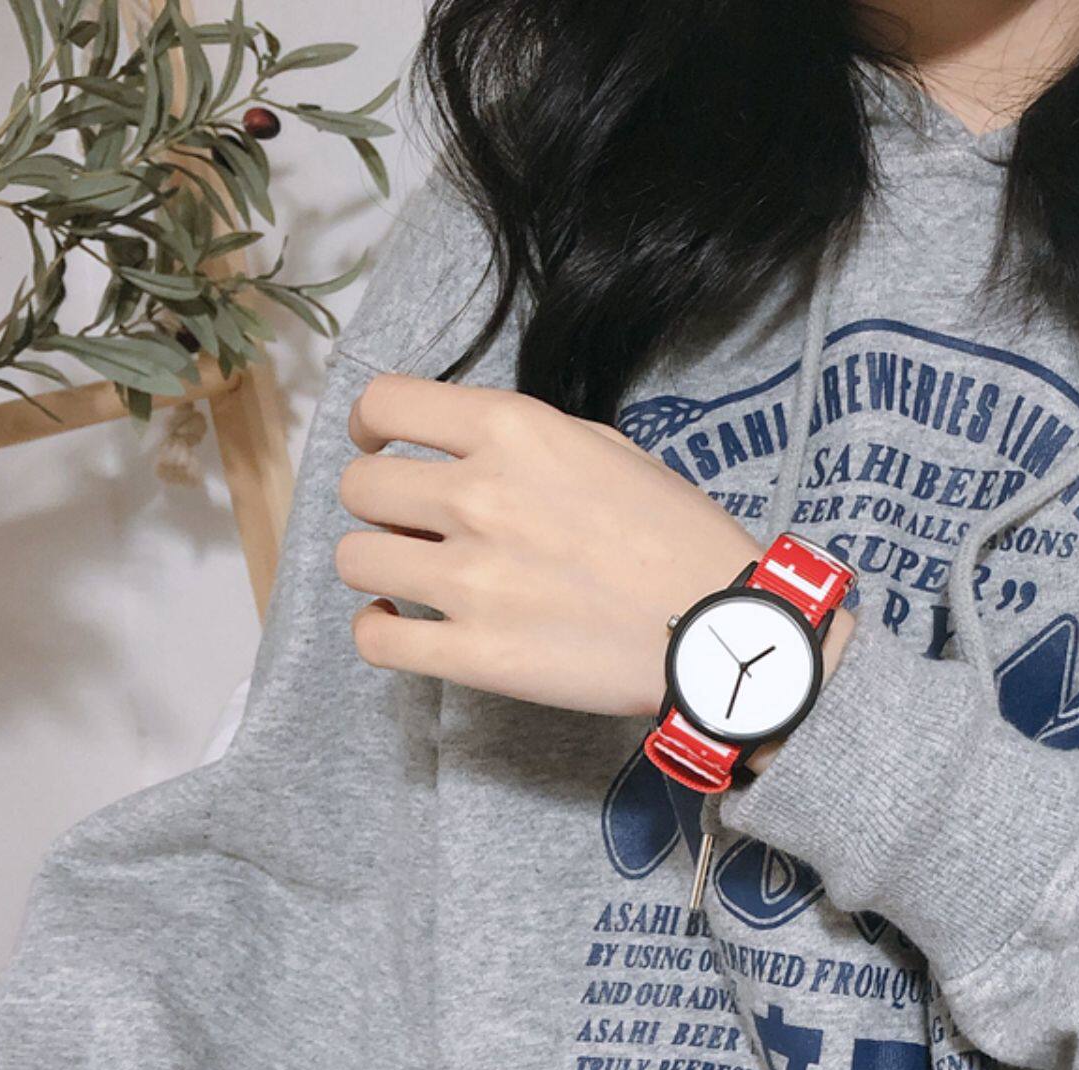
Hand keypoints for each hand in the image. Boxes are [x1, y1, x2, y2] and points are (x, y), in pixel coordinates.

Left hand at [338, 374, 760, 715]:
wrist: (723, 627)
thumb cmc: (679, 538)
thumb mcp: (609, 448)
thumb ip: (526, 443)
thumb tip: (464, 453)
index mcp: (513, 432)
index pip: (385, 404)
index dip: (369, 427)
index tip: (378, 447)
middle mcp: (479, 497)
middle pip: (360, 488)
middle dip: (378, 506)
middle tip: (409, 527)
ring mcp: (470, 580)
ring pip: (355, 561)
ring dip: (377, 567)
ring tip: (409, 581)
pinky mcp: (475, 655)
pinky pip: (375, 641)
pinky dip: (376, 633)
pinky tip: (396, 628)